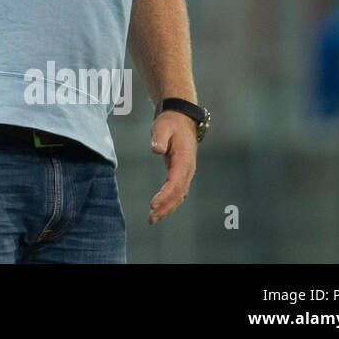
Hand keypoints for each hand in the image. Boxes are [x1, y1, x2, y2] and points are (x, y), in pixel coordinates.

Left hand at [147, 110, 196, 224]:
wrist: (181, 119)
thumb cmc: (170, 123)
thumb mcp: (162, 126)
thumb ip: (159, 138)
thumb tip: (157, 149)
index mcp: (184, 160)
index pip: (175, 182)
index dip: (165, 195)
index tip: (153, 204)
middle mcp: (188, 169)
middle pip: (178, 194)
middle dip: (165, 207)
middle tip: (151, 218)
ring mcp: (186, 172)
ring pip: (179, 196)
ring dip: (167, 208)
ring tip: (152, 219)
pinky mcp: (181, 173)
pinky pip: (177, 192)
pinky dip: (169, 202)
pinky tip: (159, 209)